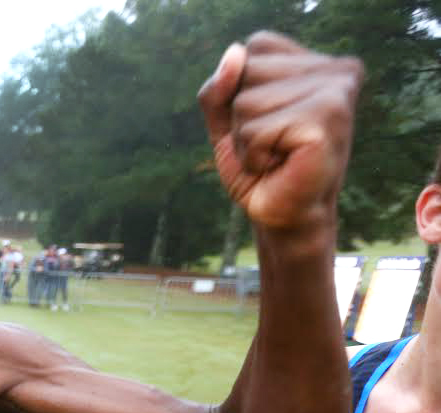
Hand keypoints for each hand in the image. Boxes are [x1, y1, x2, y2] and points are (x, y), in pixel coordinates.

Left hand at [197, 33, 361, 230]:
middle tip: (272, 145)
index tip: (269, 122)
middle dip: (241, 118)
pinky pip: (253, 131)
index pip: (253, 48)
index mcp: (319, 61)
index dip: (240, 92)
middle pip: (246, 71)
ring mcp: (336, 92)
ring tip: (276, 157)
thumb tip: (234, 55)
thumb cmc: (261, 168)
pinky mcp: (326, 120)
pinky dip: (253, 157)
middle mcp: (337, 69)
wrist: (284, 218)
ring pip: (245, 103)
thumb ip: (220, 87)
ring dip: (246, 140)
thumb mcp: (227, 121)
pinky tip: (281, 166)